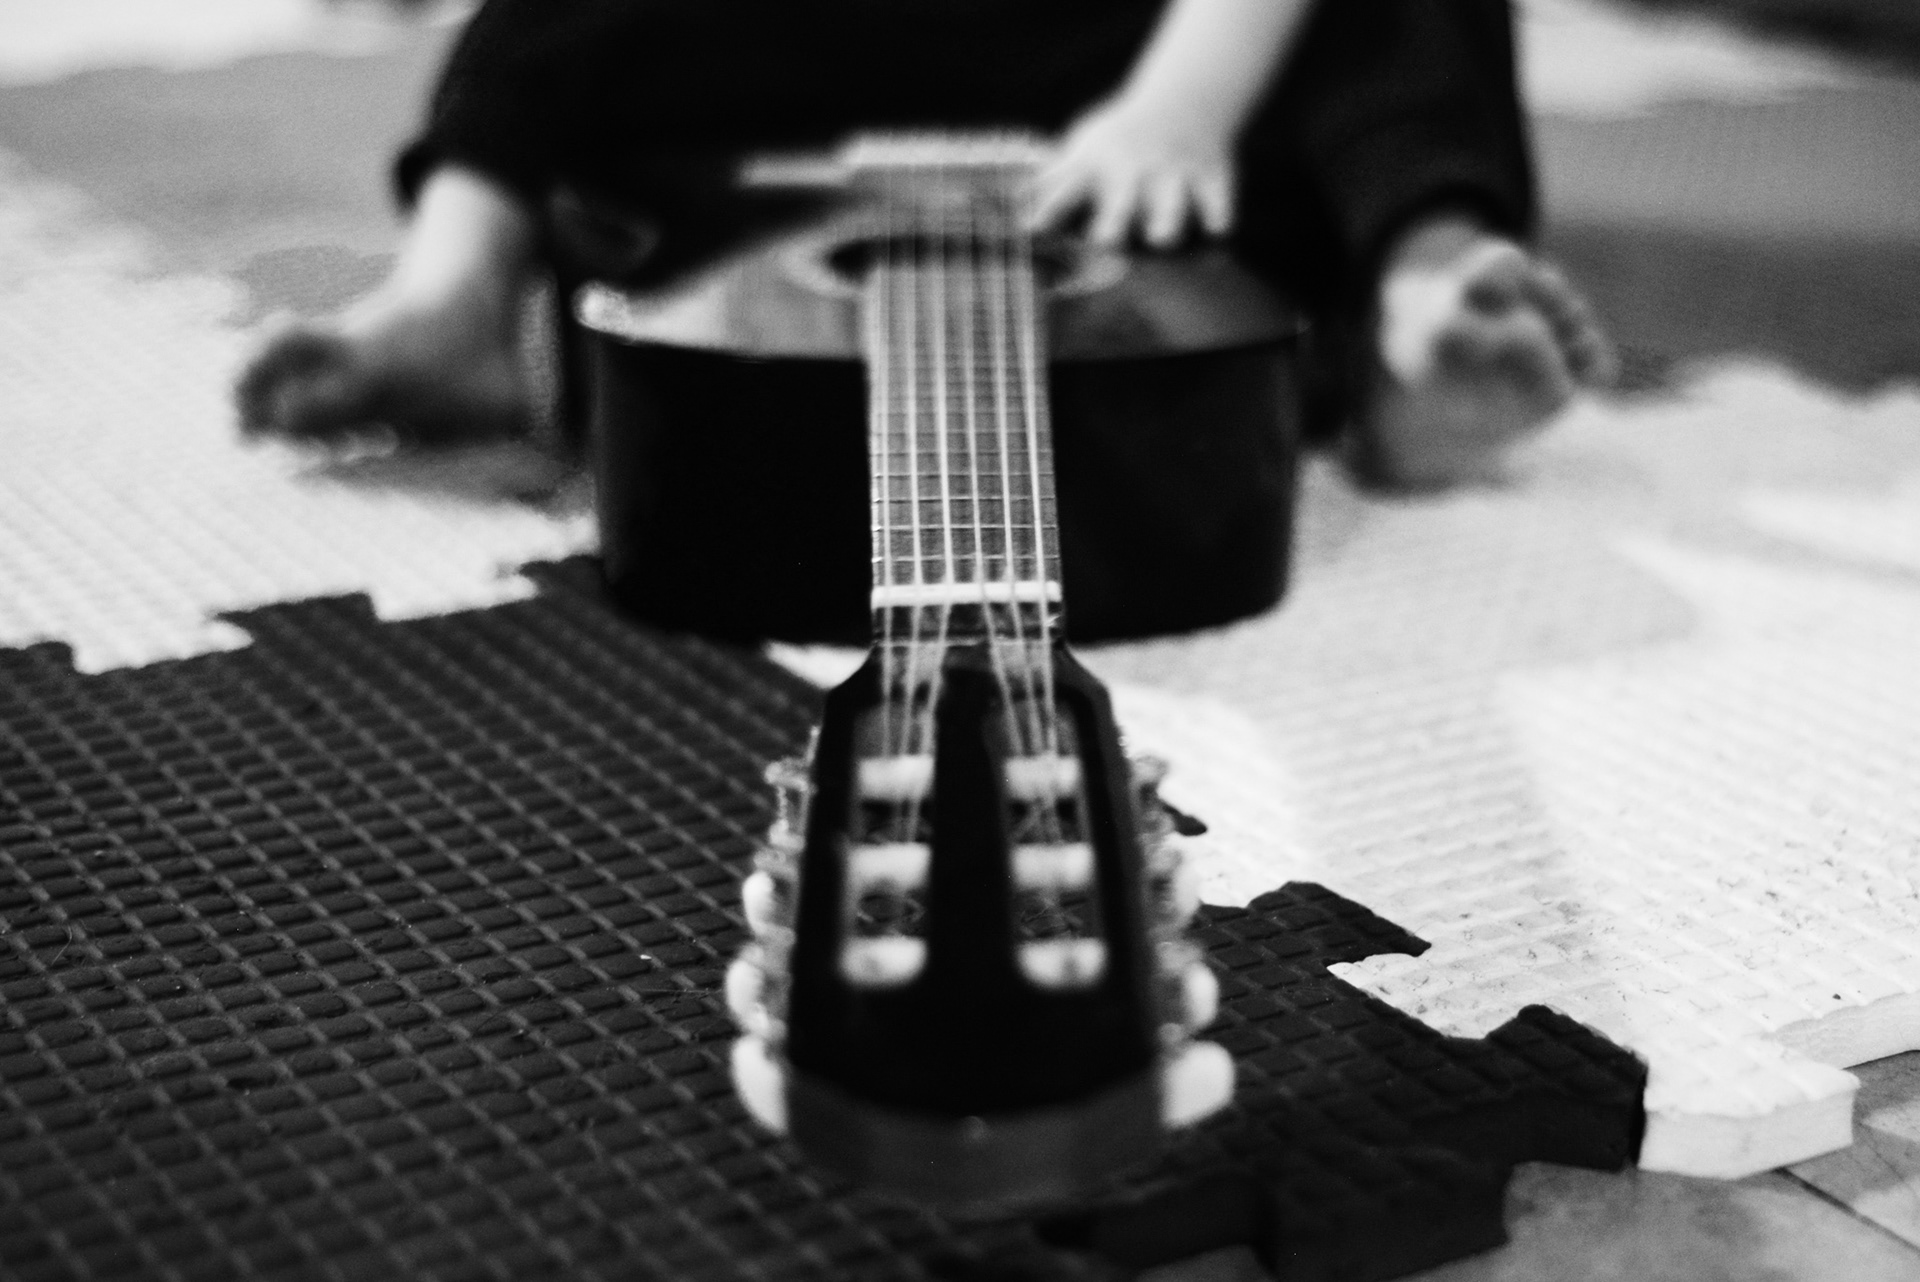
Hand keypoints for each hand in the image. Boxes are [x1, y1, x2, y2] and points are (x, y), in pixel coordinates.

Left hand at [1028, 96, 1235, 248]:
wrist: (1183, 102)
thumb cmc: (1115, 143)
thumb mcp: (1078, 155)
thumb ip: (1046, 189)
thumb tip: (1003, 217)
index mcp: (1093, 169)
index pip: (1065, 189)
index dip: (1048, 211)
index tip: (1030, 233)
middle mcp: (1131, 172)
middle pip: (1120, 201)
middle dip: (1113, 220)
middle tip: (1104, 241)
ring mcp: (1172, 175)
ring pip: (1171, 202)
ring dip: (1166, 218)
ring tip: (1160, 239)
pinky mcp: (1212, 178)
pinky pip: (1218, 200)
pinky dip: (1218, 215)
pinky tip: (1217, 231)